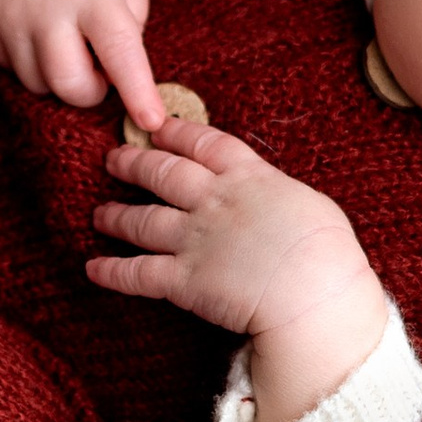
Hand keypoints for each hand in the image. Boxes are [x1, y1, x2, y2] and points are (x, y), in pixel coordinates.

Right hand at [0, 0, 162, 127]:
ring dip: (60, 74)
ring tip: (70, 36)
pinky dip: (32, 60)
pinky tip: (41, 27)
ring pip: (37, 83)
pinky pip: (11, 67)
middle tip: (101, 64)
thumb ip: (132, 17)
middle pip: (68, 86)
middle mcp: (47, 8)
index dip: (137, 93)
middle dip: (91, 91)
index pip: (120, 54)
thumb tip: (122, 70)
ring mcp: (10, 16)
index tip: (151, 121)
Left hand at [85, 117, 389, 421]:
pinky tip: (94, 269)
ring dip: (116, 216)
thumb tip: (272, 197)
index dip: (177, 133)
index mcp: (250, 178)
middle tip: (113, 159)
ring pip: (143, 220)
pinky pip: (138, 274)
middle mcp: (215, 201)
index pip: (205, 144)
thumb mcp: (310, 204)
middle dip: (134, 163)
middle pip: (164, 173)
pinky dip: (112, 272)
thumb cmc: (328, 253)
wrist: (314, 294)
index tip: (158, 128)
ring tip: (98, 214)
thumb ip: (279, 195)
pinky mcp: (184, 280)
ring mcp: (195, 239)